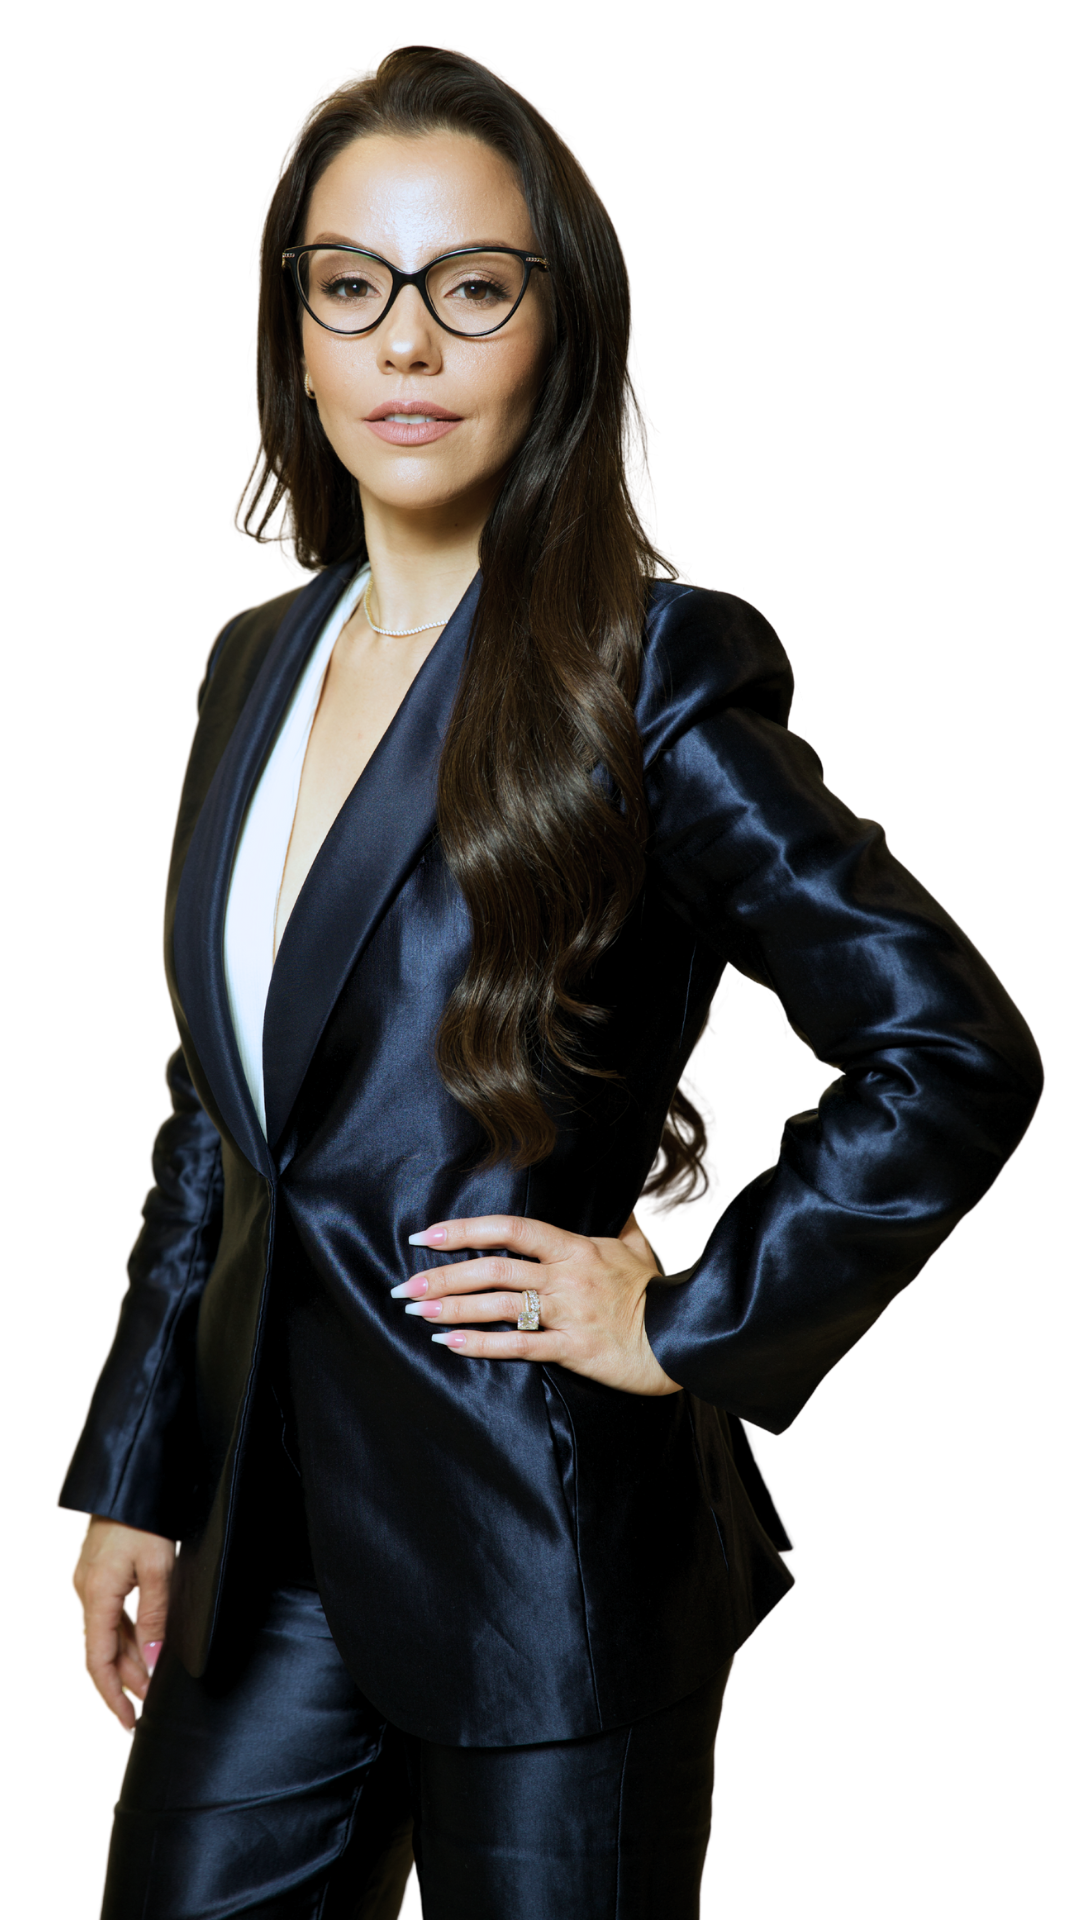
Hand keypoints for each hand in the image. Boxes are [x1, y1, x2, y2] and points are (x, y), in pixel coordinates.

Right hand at [70, 1516, 175, 1735]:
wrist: (131, 1475)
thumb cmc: (146, 1517)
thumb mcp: (158, 1567)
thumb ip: (153, 1617)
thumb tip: (152, 1663)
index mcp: (95, 1595)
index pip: (99, 1663)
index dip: (113, 1697)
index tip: (128, 1723)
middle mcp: (85, 1591)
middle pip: (103, 1651)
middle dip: (125, 1682)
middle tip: (146, 1708)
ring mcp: (90, 1580)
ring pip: (108, 1633)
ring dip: (129, 1659)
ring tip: (151, 1683)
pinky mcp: (99, 1569)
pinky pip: (111, 1613)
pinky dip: (127, 1635)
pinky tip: (145, 1645)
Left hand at [393, 1210, 681, 1395]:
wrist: (686, 1337)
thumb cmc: (660, 1292)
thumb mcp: (641, 1249)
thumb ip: (624, 1226)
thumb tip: (626, 1202)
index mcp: (576, 1247)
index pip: (512, 1229)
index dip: (466, 1230)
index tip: (427, 1235)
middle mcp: (567, 1276)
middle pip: (494, 1268)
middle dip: (444, 1276)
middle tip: (405, 1285)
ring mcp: (568, 1312)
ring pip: (500, 1305)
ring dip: (453, 1308)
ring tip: (416, 1312)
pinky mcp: (574, 1348)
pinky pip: (520, 1346)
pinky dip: (482, 1345)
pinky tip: (451, 1344)